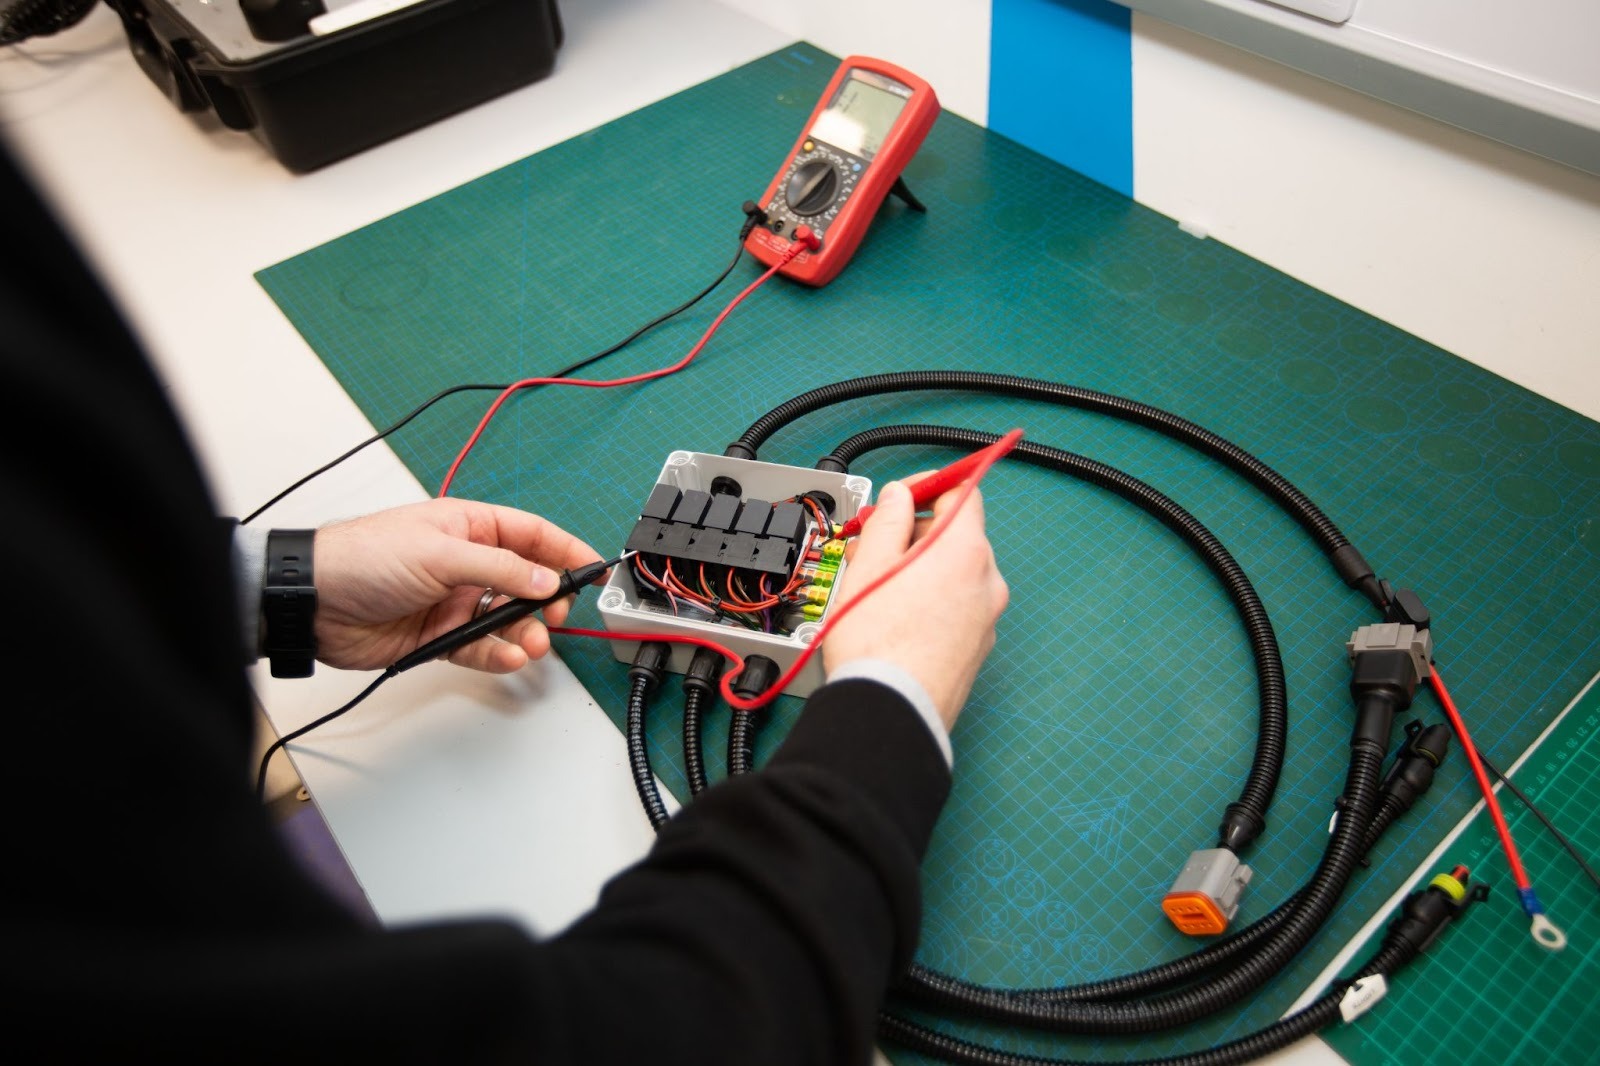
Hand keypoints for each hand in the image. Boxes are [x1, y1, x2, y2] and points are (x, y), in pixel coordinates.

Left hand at [312, 498, 602, 672]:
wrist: (314, 604)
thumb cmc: (364, 558)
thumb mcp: (440, 553)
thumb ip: (499, 569)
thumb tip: (546, 580)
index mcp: (468, 528)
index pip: (530, 535)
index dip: (564, 550)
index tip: (593, 569)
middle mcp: (465, 563)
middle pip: (526, 581)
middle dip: (547, 600)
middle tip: (557, 615)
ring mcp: (454, 601)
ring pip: (507, 619)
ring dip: (525, 632)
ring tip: (532, 644)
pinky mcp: (440, 636)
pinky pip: (482, 647)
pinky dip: (498, 653)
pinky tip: (507, 656)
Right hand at [821, 478, 1007, 730]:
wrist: (891, 712)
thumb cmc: (877, 644)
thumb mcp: (869, 565)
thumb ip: (888, 520)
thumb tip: (899, 497)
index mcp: (964, 551)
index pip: (964, 491)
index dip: (930, 486)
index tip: (901, 495)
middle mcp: (987, 581)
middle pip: (957, 534)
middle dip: (916, 532)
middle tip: (874, 544)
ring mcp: (987, 617)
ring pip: (956, 572)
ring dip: (920, 567)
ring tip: (876, 586)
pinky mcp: (978, 646)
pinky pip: (958, 605)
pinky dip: (932, 599)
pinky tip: (896, 615)